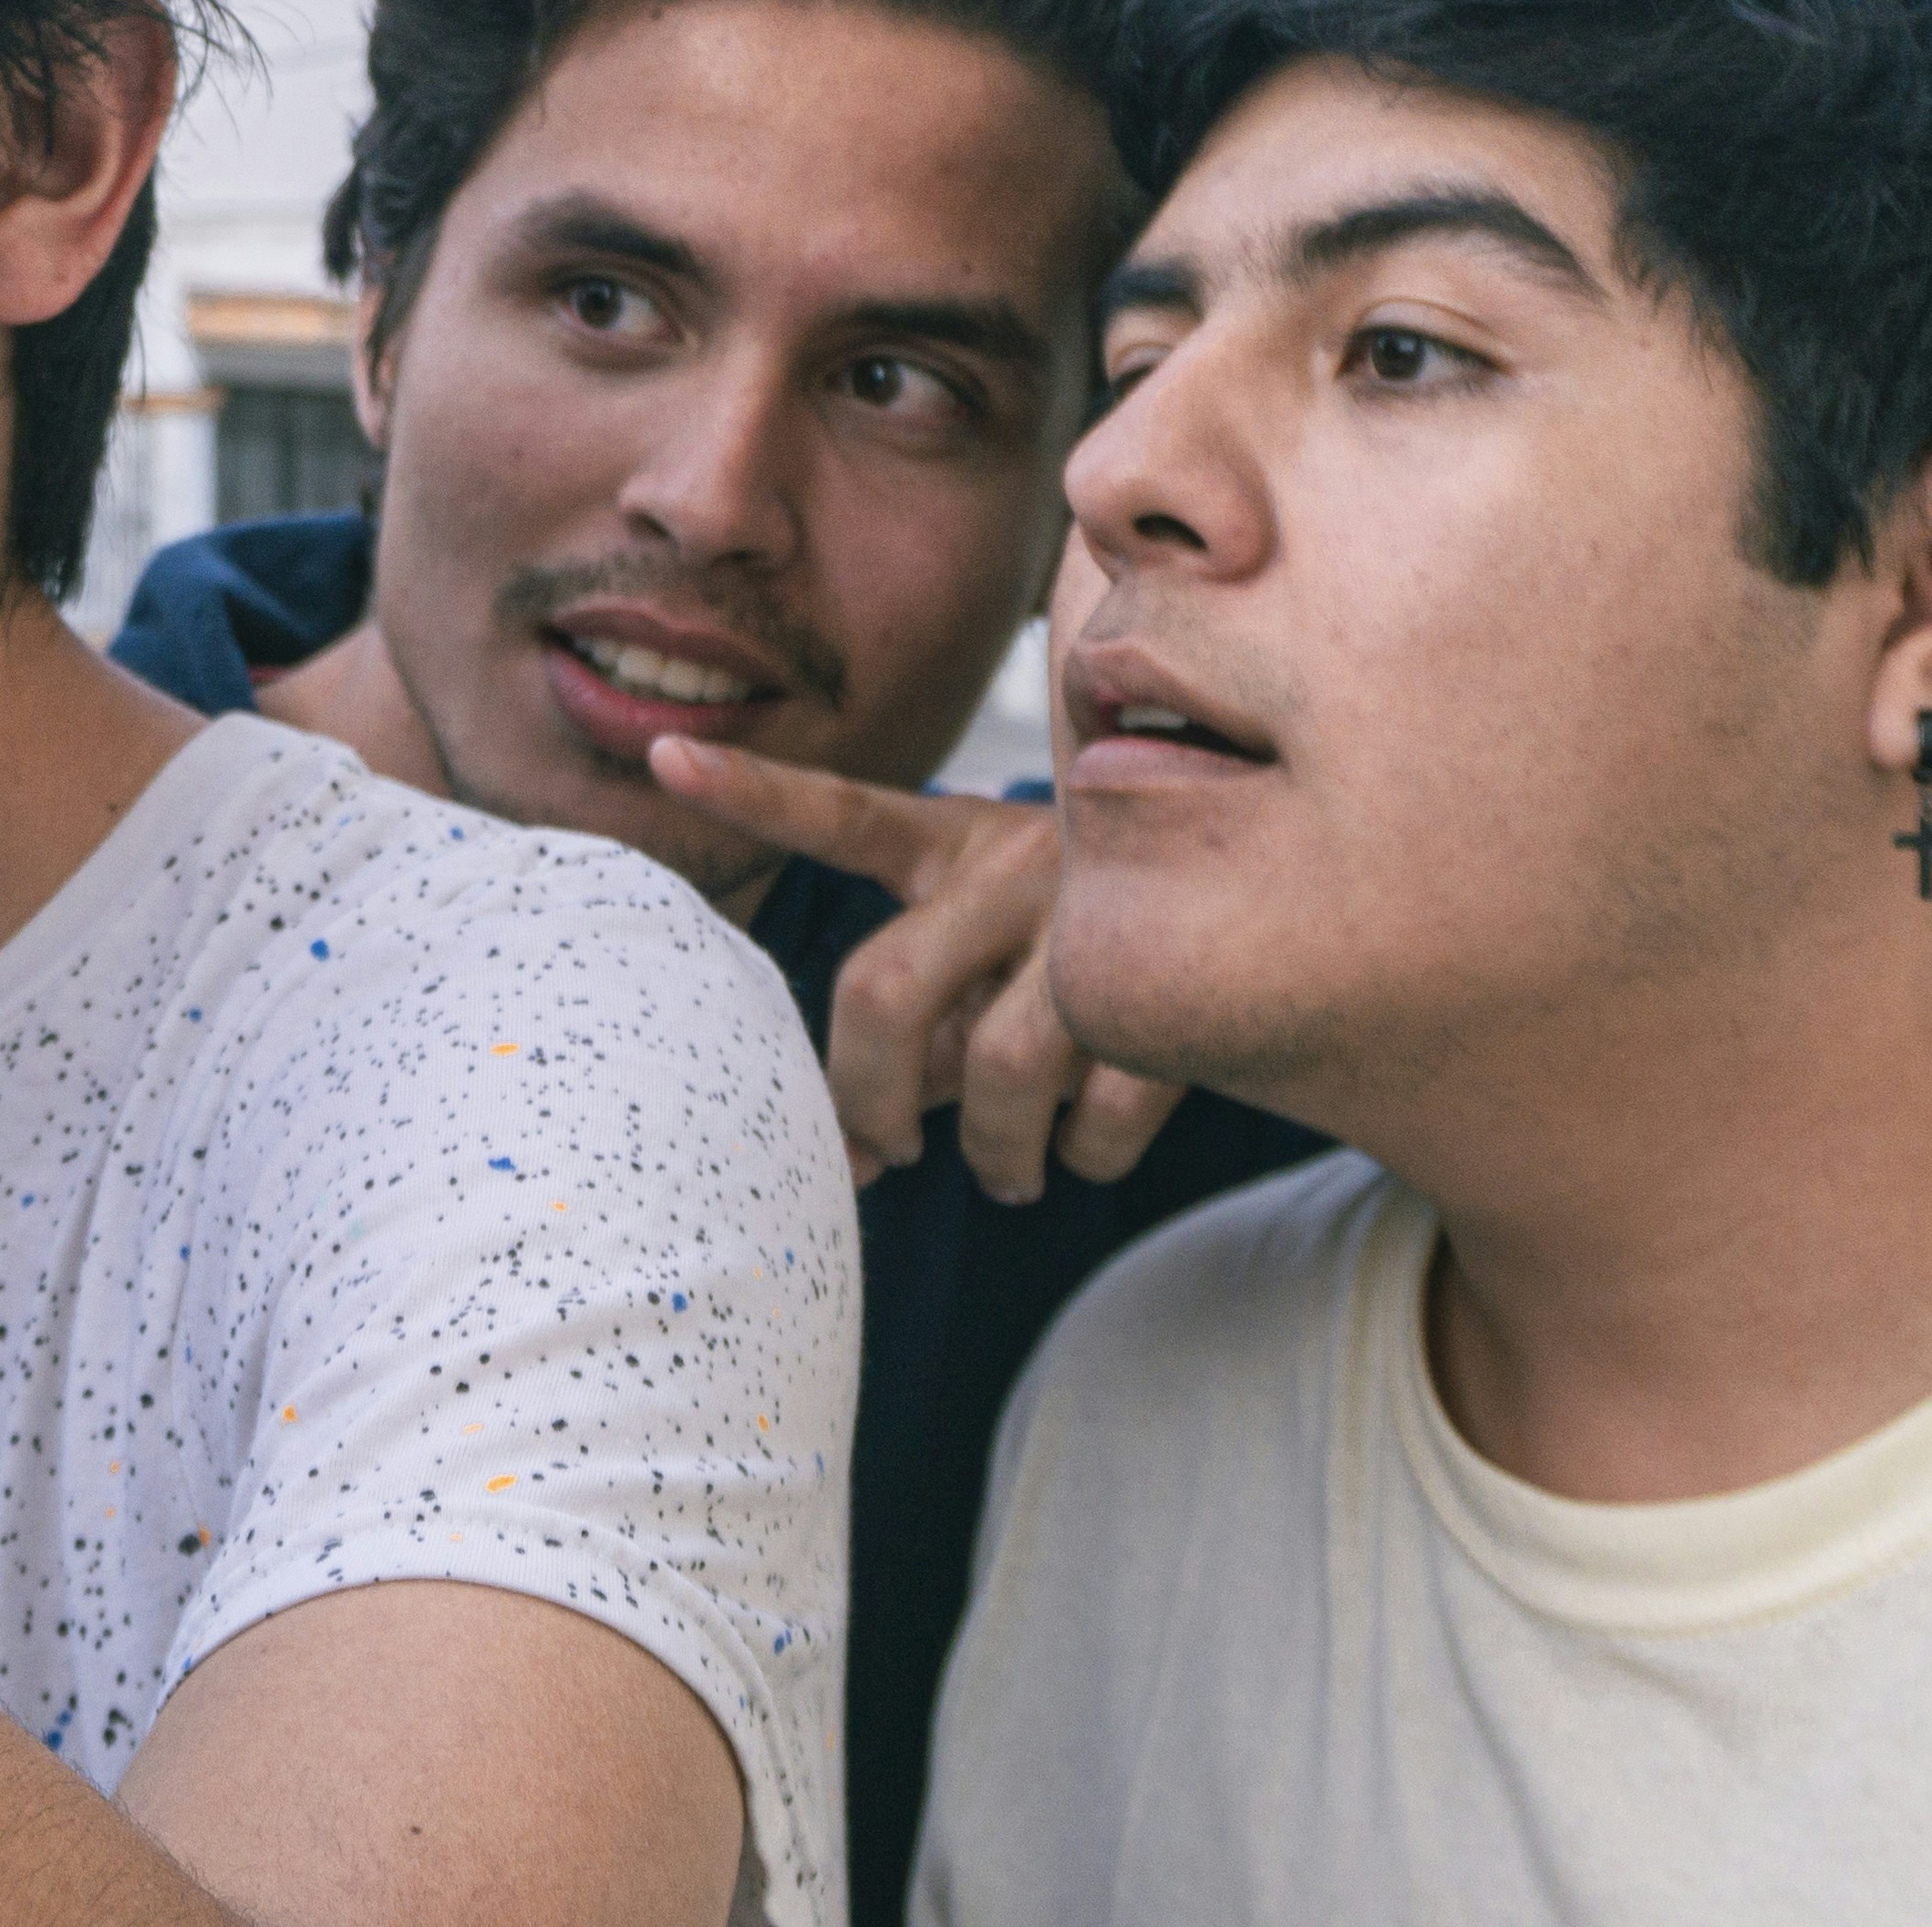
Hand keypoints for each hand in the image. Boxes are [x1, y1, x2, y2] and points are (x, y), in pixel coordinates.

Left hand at [648, 740, 1183, 1203]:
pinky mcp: (1181, 981)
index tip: (664, 759)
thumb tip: (857, 1157)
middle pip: (885, 990)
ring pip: (1000, 1065)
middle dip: (864, 1098)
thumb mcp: (987, 951)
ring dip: (992, 1150)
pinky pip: (1104, 1109)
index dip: (753, 792)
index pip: (843, 817)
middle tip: (881, 1151)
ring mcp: (1099, 916)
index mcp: (957, 841)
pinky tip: (1088, 1146)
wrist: (1267, 903)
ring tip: (1007, 1170)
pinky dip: (1085, 1156)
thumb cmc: (1072, 950)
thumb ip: (921, 1026)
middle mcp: (1020, 860)